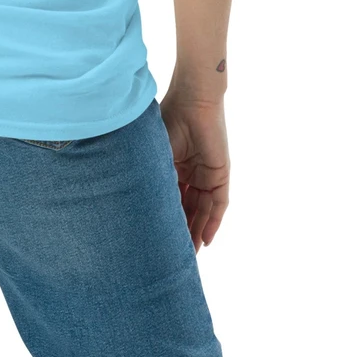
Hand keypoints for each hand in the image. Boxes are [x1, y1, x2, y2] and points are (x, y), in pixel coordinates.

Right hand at [159, 94, 229, 252]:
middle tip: (172, 255)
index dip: (165, 219)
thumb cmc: (168, 120)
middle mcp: (191, 174)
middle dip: (181, 232)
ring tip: (188, 255)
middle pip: (187, 209)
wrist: (192, 101)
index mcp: (173, 167)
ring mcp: (207, 175)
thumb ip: (152, 178)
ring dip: (196, 232)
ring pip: (202, 211)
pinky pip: (218, 205)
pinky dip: (212, 222)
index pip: (170, 200)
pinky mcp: (221, 175)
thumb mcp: (156, 156)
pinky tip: (205, 241)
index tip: (155, 240)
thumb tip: (134, 204)